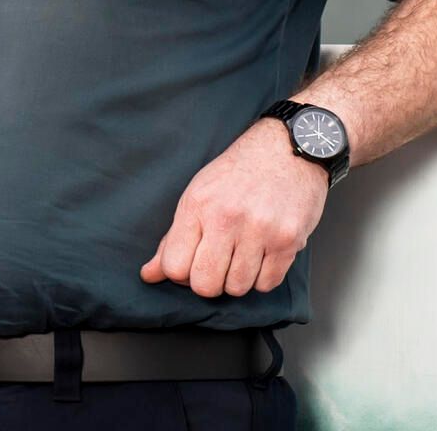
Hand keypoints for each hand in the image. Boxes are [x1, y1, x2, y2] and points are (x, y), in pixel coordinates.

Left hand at [139, 117, 328, 297]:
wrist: (287, 148)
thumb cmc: (239, 172)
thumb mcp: (198, 193)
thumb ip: (174, 238)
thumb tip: (149, 275)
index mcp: (198, 204)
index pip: (175, 266)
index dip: (181, 274)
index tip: (192, 264)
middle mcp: (226, 217)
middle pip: (205, 285)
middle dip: (209, 282)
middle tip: (218, 262)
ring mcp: (259, 229)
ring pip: (237, 288)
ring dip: (238, 278)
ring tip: (243, 253)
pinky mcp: (287, 240)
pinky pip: (267, 284)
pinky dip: (263, 277)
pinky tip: (263, 253)